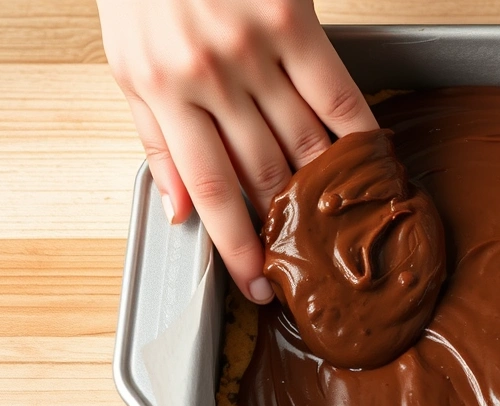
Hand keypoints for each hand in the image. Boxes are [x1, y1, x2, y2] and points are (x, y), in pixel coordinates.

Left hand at [98, 0, 377, 302]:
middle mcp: (211, 76)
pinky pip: (337, 93)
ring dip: (327, 186)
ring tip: (346, 220)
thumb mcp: (128, 66)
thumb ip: (155, 141)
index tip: (259, 285)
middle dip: (289, 221)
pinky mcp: (295, 24)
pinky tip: (371, 160)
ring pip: (304, 139)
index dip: (237, 246)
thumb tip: (180, 213)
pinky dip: (356, 133)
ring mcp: (256, 50)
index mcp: (163, 92)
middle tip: (313, 255)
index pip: (211, 190)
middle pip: (265, 171)